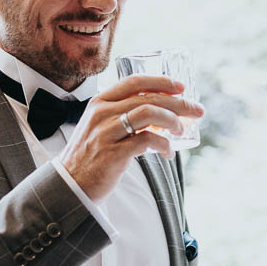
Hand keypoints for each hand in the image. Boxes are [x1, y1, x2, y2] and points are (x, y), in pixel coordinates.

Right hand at [59, 75, 203, 201]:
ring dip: (173, 120)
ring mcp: (107, 132)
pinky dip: (164, 145)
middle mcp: (102, 113)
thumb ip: (122, 116)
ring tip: (181, 130)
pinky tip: (168, 153)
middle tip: (196, 110)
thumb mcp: (100, 126)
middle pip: (148, 97)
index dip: (161, 81)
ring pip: (150, 113)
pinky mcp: (114, 153)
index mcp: (100, 102)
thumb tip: (161, 114)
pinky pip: (148, 140)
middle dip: (178, 102)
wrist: (70, 184)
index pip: (135, 81)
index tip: (181, 87)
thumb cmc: (90, 156)